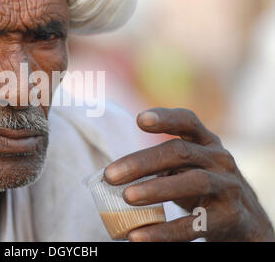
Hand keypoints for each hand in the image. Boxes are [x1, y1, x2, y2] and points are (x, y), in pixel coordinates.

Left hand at [104, 108, 274, 241]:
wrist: (243, 218)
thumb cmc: (201, 185)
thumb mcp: (186, 166)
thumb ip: (159, 164)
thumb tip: (112, 174)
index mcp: (205, 141)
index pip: (187, 121)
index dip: (165, 118)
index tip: (140, 119)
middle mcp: (219, 158)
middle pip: (179, 152)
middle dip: (141, 162)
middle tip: (110, 175)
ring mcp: (227, 186)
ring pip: (193, 181)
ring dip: (156, 189)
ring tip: (127, 197)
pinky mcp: (229, 216)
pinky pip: (194, 224)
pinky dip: (163, 231)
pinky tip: (137, 235)